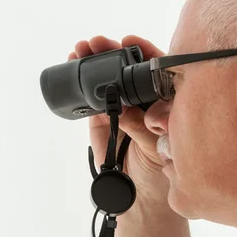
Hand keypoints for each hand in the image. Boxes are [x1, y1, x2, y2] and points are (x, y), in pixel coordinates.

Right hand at [68, 35, 169, 202]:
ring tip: (81, 49)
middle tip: (98, 43)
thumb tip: (123, 109)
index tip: (130, 41)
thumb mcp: (157, 146)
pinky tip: (73, 64)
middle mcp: (142, 98)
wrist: (139, 195)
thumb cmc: (160, 170)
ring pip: (107, 76)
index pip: (155, 68)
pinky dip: (80, 80)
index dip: (143, 51)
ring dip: (94, 59)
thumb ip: (142, 127)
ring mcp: (120, 105)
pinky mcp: (100, 117)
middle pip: (127, 66)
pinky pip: (90, 95)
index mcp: (163, 100)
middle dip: (112, 51)